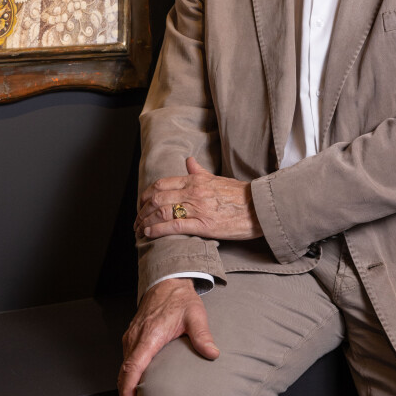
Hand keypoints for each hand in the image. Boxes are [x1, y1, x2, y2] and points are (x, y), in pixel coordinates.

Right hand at [118, 277, 218, 395]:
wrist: (167, 282)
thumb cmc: (180, 299)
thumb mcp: (195, 314)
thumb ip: (202, 335)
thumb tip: (212, 353)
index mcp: (150, 335)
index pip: (133, 367)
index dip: (128, 390)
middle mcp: (136, 337)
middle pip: (124, 372)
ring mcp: (131, 337)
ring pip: (124, 366)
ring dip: (125, 386)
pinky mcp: (132, 337)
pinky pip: (127, 359)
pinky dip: (127, 375)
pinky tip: (135, 385)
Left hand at [134, 156, 261, 241]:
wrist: (259, 207)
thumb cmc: (240, 195)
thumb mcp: (217, 178)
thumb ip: (199, 171)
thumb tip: (189, 161)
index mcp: (195, 180)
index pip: (161, 184)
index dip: (146, 195)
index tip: (141, 204)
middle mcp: (193, 191)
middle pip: (157, 198)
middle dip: (142, 210)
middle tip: (136, 220)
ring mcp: (197, 208)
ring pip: (162, 212)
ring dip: (145, 221)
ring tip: (139, 229)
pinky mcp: (203, 225)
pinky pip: (174, 226)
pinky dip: (157, 230)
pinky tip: (149, 233)